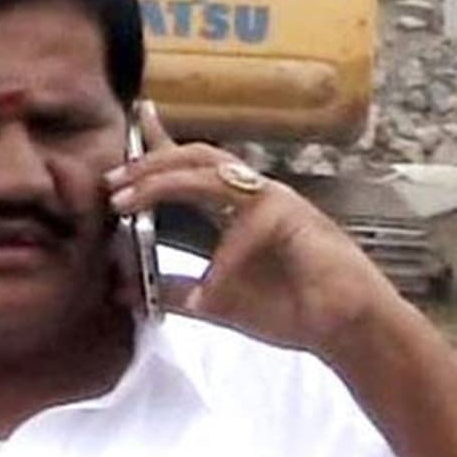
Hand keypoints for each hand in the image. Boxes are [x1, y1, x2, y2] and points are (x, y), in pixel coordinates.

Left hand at [107, 102, 401, 352]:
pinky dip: (221, 259)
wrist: (346, 331)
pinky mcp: (293, 217)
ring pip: (211, 173)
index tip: (128, 125)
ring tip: (128, 203)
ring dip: (165, 184)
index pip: (192, 167)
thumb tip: (123, 288)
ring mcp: (274, 200)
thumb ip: (173, 291)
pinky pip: (244, 228)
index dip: (158, 145)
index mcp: (236, 208)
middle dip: (147, 164)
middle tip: (110, 183)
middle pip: (195, 156)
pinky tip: (209, 289)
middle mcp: (253, 195)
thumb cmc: (290, 310)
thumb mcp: (214, 302)